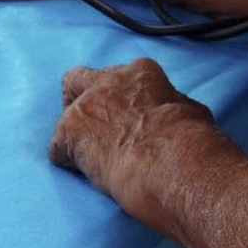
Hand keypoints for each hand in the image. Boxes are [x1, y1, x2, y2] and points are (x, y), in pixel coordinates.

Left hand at [49, 58, 211, 208]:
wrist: (169, 159)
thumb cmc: (189, 139)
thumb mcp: (189, 111)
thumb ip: (170, 106)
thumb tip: (171, 116)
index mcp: (141, 73)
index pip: (120, 76)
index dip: (120, 98)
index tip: (126, 114)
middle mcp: (108, 80)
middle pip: (80, 80)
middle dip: (81, 99)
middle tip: (93, 124)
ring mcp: (85, 104)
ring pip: (65, 115)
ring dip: (78, 135)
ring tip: (90, 159)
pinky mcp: (69, 131)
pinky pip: (58, 148)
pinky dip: (68, 161)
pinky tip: (84, 174)